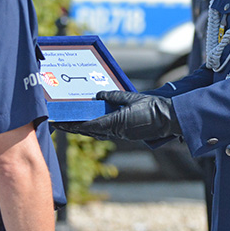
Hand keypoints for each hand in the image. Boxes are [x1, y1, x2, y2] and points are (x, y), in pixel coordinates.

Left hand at [51, 91, 180, 140]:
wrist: (169, 119)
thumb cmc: (152, 107)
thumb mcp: (132, 97)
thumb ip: (114, 96)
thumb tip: (98, 96)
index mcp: (117, 123)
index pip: (89, 126)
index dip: (73, 125)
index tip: (61, 124)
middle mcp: (117, 132)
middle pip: (90, 131)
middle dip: (74, 128)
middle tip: (60, 124)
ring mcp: (122, 134)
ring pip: (98, 132)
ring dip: (85, 129)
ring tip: (72, 123)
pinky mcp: (127, 134)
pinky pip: (107, 132)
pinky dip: (96, 128)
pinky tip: (92, 123)